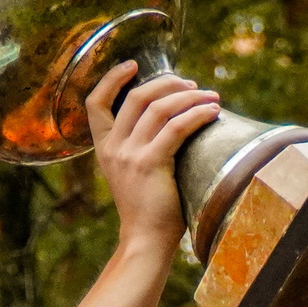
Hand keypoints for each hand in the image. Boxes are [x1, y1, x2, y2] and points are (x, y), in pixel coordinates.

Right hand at [84, 61, 218, 253]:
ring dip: (189, 97)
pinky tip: (212, 112)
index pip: (95, 102)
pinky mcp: (150, 164)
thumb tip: (175, 117)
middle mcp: (113, 148)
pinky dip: (197, 115)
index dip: (112, 78)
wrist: (146, 241)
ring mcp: (130, 155)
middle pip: (136, 97)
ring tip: (211, 97)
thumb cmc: (150, 210)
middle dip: (167, 83)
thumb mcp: (135, 173)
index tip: (134, 65)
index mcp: (105, 148)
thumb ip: (143, 146)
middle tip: (192, 85)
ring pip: (159, 108)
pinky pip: (177, 127)